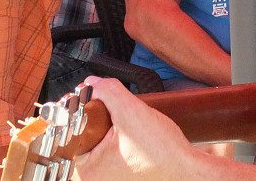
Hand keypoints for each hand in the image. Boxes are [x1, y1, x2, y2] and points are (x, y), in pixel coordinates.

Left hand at [74, 77, 205, 180]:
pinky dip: (116, 138)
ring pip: (96, 142)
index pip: (69, 131)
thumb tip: (91, 83)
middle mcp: (92, 177)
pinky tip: (131, 134)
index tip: (89, 99)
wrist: (187, 171)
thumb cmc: (163, 154)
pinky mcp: (118, 176)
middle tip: (112, 112)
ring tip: (126, 125)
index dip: (78, 110)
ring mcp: (105, 178)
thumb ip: (108, 92)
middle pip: (82, 135)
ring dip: (108, 127)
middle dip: (96, 118)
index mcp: (86, 169)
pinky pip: (108, 152)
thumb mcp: (132, 113)